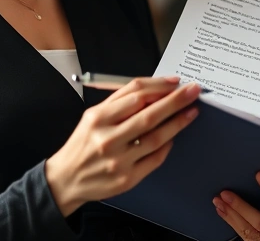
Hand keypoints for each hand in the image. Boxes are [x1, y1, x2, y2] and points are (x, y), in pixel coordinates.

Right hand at [45, 77, 200, 216]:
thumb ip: (119, 103)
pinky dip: (167, 146)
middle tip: (193, 91)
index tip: (175, 82)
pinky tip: (174, 137)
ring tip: (192, 112)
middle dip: (175, 101)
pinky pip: (155, 159)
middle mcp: (108, 139)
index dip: (158, 86)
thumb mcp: (92, 117)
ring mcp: (119, 161)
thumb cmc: (83, 144)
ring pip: (156, 138)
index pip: (134, 95)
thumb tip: (154, 91)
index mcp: (98, 118)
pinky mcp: (127, 179)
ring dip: (178, 122)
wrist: (67, 179)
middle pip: (149, 115)